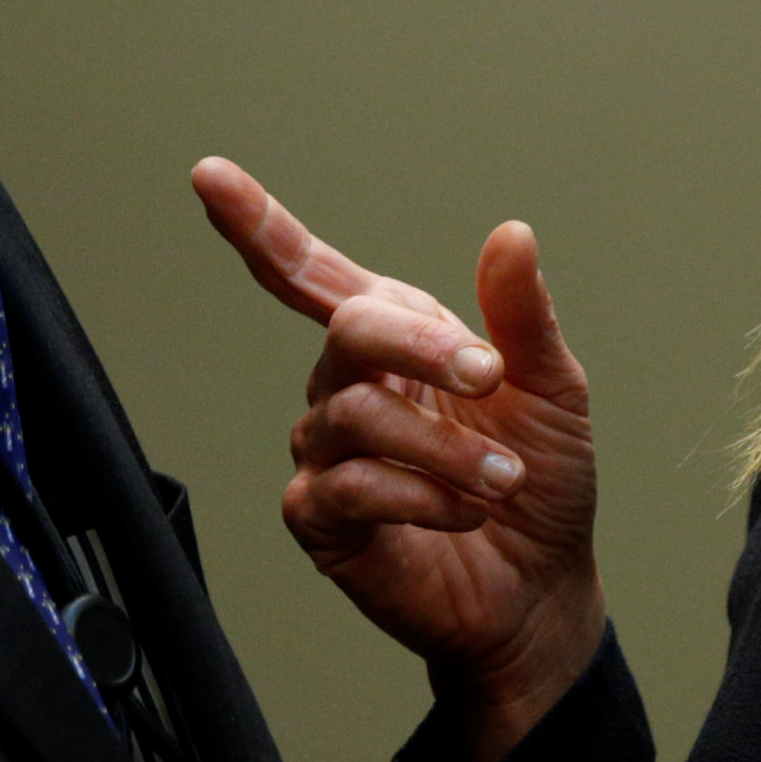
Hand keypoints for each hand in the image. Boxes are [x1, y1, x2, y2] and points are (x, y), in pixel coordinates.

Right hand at [192, 156, 603, 761]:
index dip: (256, 223)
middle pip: (350, 333)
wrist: (542, 587)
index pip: (310, 271)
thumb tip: (511, 234)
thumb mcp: (552, 387)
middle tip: (491, 380)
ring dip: (447, 448)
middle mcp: (347, 386)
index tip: (208, 175)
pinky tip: (459, 513)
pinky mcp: (320, 518)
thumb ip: (520, 315)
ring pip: (359, 416)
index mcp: (394, 337)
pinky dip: (423, 496)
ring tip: (500, 478)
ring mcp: (326, 452)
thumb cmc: (542, 482)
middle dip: (426, 350)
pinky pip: (351, 486)